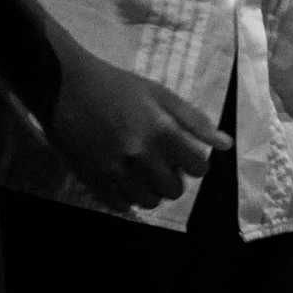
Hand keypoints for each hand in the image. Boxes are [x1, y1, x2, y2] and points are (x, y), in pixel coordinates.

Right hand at [45, 44, 228, 210]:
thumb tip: (226, 144)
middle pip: (174, 189)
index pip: (197, 167)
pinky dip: (128, 197)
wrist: (66, 87)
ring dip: (153, 191)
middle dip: (176, 179)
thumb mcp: (160, 94)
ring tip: (146, 174)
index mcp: (160, 130)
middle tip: (166, 165)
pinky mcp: (92, 180)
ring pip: (149, 201)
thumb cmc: (117, 86)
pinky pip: (121, 206)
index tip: (189, 158)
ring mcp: (114, 170)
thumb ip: (194, 120)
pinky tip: (126, 180)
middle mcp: (139, 154)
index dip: (197, 165)